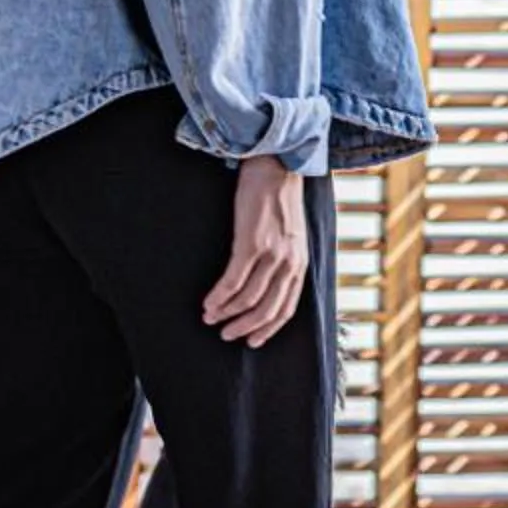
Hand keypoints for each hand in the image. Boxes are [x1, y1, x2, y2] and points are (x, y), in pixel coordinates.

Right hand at [203, 156, 308, 348]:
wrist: (276, 166)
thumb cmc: (278, 199)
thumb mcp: (291, 235)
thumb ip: (285, 260)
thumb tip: (268, 283)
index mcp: (300, 264)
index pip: (286, 309)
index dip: (267, 329)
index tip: (251, 341)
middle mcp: (289, 263)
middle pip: (266, 310)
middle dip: (244, 327)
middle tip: (225, 334)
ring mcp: (271, 254)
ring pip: (247, 298)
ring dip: (226, 312)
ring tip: (210, 317)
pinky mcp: (252, 243)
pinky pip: (233, 280)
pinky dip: (219, 296)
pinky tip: (208, 303)